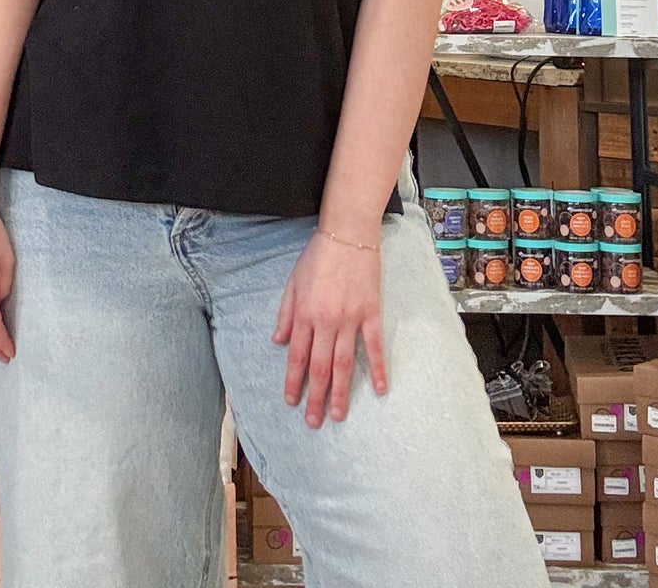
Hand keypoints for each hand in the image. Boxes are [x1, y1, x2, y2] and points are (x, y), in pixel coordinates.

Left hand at [273, 230, 386, 427]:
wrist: (347, 233)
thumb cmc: (317, 255)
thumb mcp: (293, 282)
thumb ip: (285, 314)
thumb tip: (278, 342)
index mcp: (304, 314)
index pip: (297, 356)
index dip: (294, 381)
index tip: (291, 402)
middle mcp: (326, 321)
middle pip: (319, 367)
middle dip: (315, 397)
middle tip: (313, 423)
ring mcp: (350, 319)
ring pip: (344, 363)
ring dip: (340, 392)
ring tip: (337, 415)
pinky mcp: (370, 312)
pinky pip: (374, 346)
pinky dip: (378, 368)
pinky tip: (379, 390)